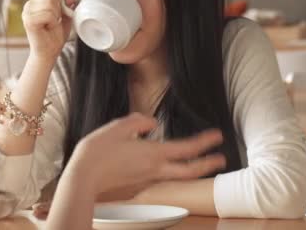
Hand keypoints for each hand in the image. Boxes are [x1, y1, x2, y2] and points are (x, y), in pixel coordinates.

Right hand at [22, 0, 80, 61]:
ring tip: (52, 24)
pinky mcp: (29, 20)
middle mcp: (30, 3)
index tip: (72, 5)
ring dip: (57, 16)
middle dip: (62, 8)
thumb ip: (70, 1)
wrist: (48, 53)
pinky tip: (49, 28)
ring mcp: (28, 11)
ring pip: (51, 3)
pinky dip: (53, 22)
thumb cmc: (55, 36)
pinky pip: (48, 14)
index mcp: (38, 0)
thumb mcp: (67, 15)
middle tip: (59, 19)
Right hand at [65, 113, 225, 195]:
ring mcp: (146, 178)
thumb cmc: (98, 151)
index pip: (187, 148)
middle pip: (189, 171)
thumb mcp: (119, 126)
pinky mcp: (137, 183)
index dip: (205, 142)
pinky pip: (163, 177)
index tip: (217, 136)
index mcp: (153, 153)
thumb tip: (152, 124)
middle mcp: (154, 169)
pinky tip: (170, 166)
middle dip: (208, 164)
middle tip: (221, 159)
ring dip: (193, 170)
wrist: (83, 176)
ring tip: (201, 164)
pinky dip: (175, 172)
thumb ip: (140, 121)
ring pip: (178, 176)